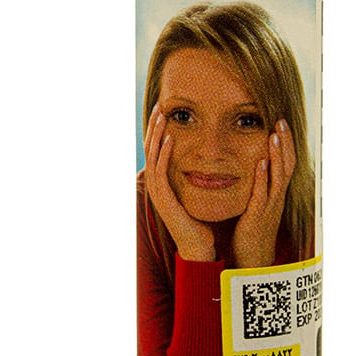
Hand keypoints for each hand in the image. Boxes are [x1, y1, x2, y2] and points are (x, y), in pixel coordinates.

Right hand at [143, 103, 215, 261]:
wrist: (199, 248)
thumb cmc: (201, 223)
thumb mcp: (195, 195)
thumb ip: (194, 178)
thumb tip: (205, 160)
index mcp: (163, 184)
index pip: (156, 151)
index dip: (158, 131)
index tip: (164, 112)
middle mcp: (157, 186)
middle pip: (149, 149)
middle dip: (154, 127)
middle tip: (159, 106)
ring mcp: (159, 193)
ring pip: (152, 157)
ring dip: (157, 135)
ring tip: (162, 116)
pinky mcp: (165, 199)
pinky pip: (162, 171)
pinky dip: (165, 153)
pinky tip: (171, 139)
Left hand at [232, 119, 295, 268]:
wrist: (253, 261)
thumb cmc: (252, 233)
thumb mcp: (258, 206)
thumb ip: (258, 187)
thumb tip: (254, 166)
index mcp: (276, 194)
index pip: (285, 164)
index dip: (286, 144)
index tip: (281, 123)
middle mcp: (276, 198)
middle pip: (286, 166)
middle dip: (285, 143)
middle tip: (281, 121)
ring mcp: (269, 207)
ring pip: (278, 178)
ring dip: (277, 156)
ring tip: (274, 136)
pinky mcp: (257, 216)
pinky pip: (262, 195)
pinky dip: (262, 178)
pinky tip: (260, 164)